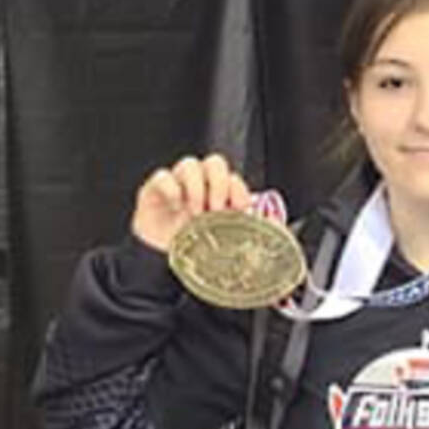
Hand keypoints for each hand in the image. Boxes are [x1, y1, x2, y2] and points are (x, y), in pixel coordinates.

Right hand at [130, 153, 252, 252]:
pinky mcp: (153, 190)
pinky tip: (175, 207)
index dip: (237, 189)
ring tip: (195, 213)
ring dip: (196, 187)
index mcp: (219, 195)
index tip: (238, 209)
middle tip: (215, 209)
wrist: (160, 264)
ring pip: (189, 164)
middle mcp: (200, 185)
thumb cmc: (194, 251)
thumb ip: (250, 230)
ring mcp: (177, 185)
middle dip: (218, 184)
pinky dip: (171, 188)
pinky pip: (162, 176)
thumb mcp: (227, 242)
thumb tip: (274, 225)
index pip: (233, 178)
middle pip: (214, 163)